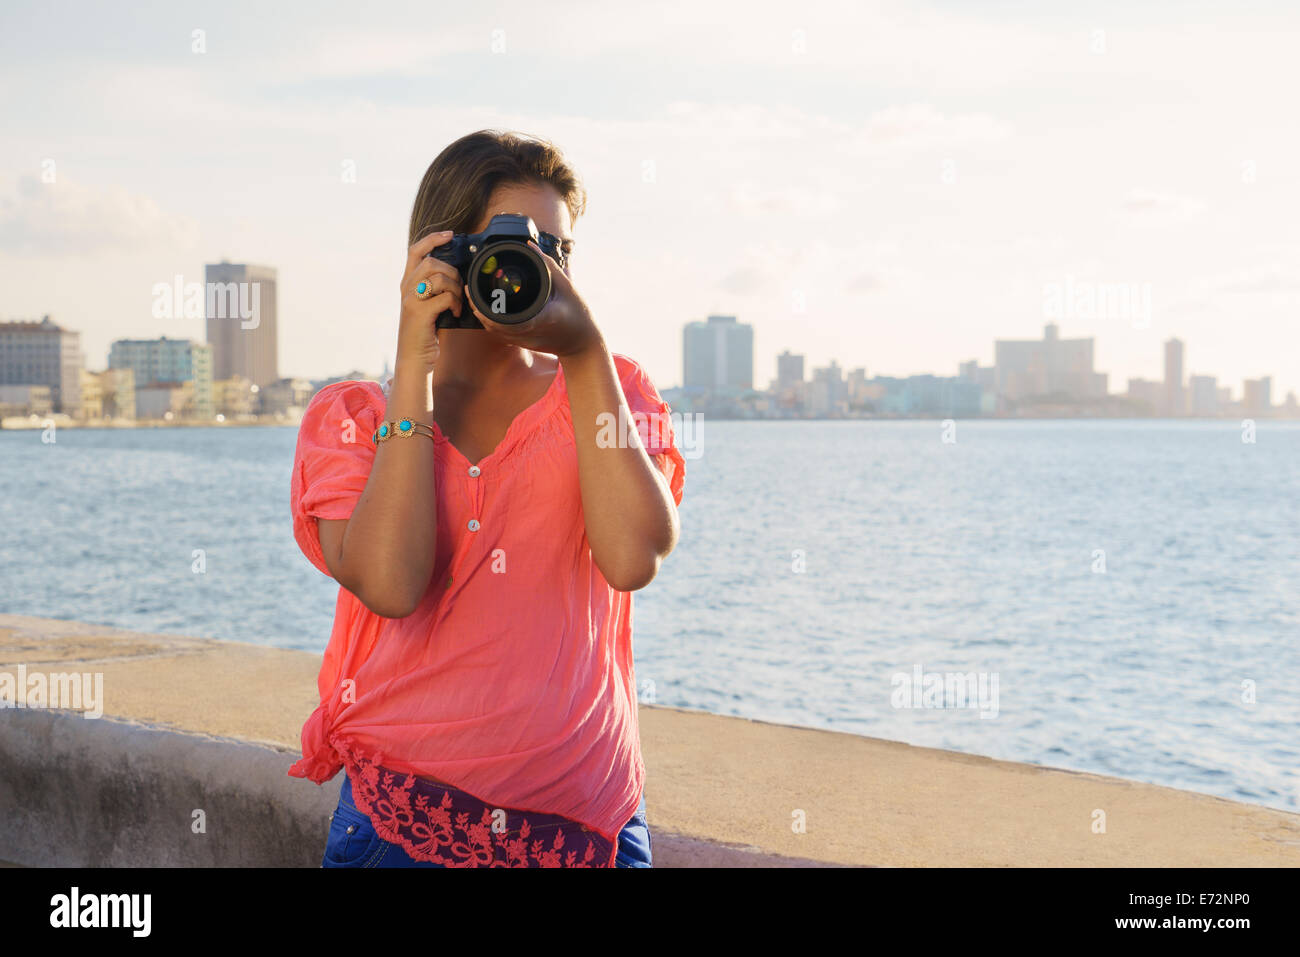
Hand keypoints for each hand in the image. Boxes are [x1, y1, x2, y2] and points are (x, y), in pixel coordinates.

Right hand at [396, 230, 462, 372]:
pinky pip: (444, 297)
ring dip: (455, 289)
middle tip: (459, 287)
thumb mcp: (427, 304)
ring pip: (439, 277)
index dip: (433, 238)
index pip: (416, 250)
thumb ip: (435, 288)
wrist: (414, 357)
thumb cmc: (425, 331)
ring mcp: (411, 299)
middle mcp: (406, 288)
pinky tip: (455, 313)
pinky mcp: (419, 312)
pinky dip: (455, 303)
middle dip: (452, 271)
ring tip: (458, 303)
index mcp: (408, 282)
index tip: (450, 235)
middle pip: (431, 262)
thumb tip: (457, 272)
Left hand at [463, 240, 601, 356]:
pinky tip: (486, 310)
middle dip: (478, 309)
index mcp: (538, 318)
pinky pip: (502, 334)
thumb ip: (548, 265)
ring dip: (482, 316)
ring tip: (473, 298)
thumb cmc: (579, 315)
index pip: (504, 318)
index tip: (474, 293)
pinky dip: (492, 323)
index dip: (484, 308)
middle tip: (468, 291)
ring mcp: (525, 341)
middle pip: (493, 326)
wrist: (584, 344)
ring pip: (495, 332)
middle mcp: (528, 332)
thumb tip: (532, 246)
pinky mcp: (524, 343)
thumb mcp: (567, 286)